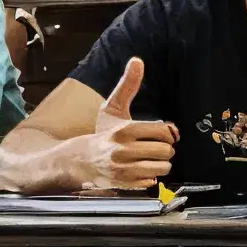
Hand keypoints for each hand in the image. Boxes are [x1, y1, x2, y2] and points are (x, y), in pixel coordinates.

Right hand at [70, 58, 180, 191]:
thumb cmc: (102, 134)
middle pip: (166, 150)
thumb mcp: (114, 108)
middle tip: (157, 148)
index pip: (164, 131)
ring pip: (163, 167)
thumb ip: (128, 85)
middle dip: (166, 149)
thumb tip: (137, 61)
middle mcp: (123, 150)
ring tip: (151, 159)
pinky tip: (141, 170)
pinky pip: (152, 182)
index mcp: (124, 130)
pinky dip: (151, 177)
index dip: (167, 133)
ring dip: (161, 164)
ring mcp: (123, 170)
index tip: (162, 134)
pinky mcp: (124, 185)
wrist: (79, 160)